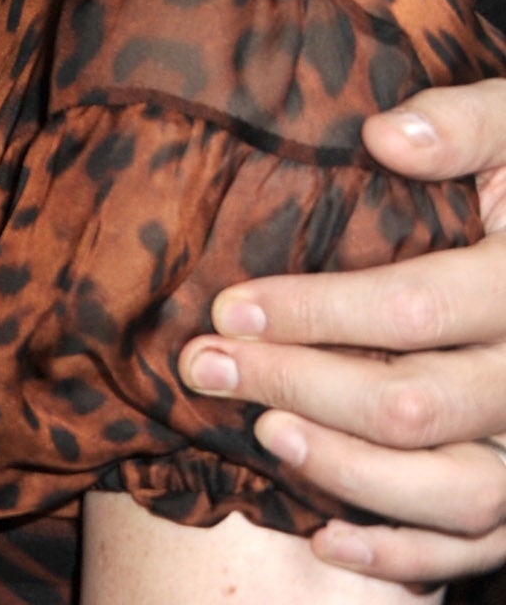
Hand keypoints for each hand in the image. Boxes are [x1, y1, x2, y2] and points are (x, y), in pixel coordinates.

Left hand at [179, 77, 505, 585]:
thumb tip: (388, 136)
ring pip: (456, 490)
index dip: (315, 311)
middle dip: (297, 385)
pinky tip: (326, 540)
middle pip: (416, 404)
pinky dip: (407, 558)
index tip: (228, 304)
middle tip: (206, 365)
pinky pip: (483, 546)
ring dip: (348, 473)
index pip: (417, 310)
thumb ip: (467, 126)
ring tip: (264, 434)